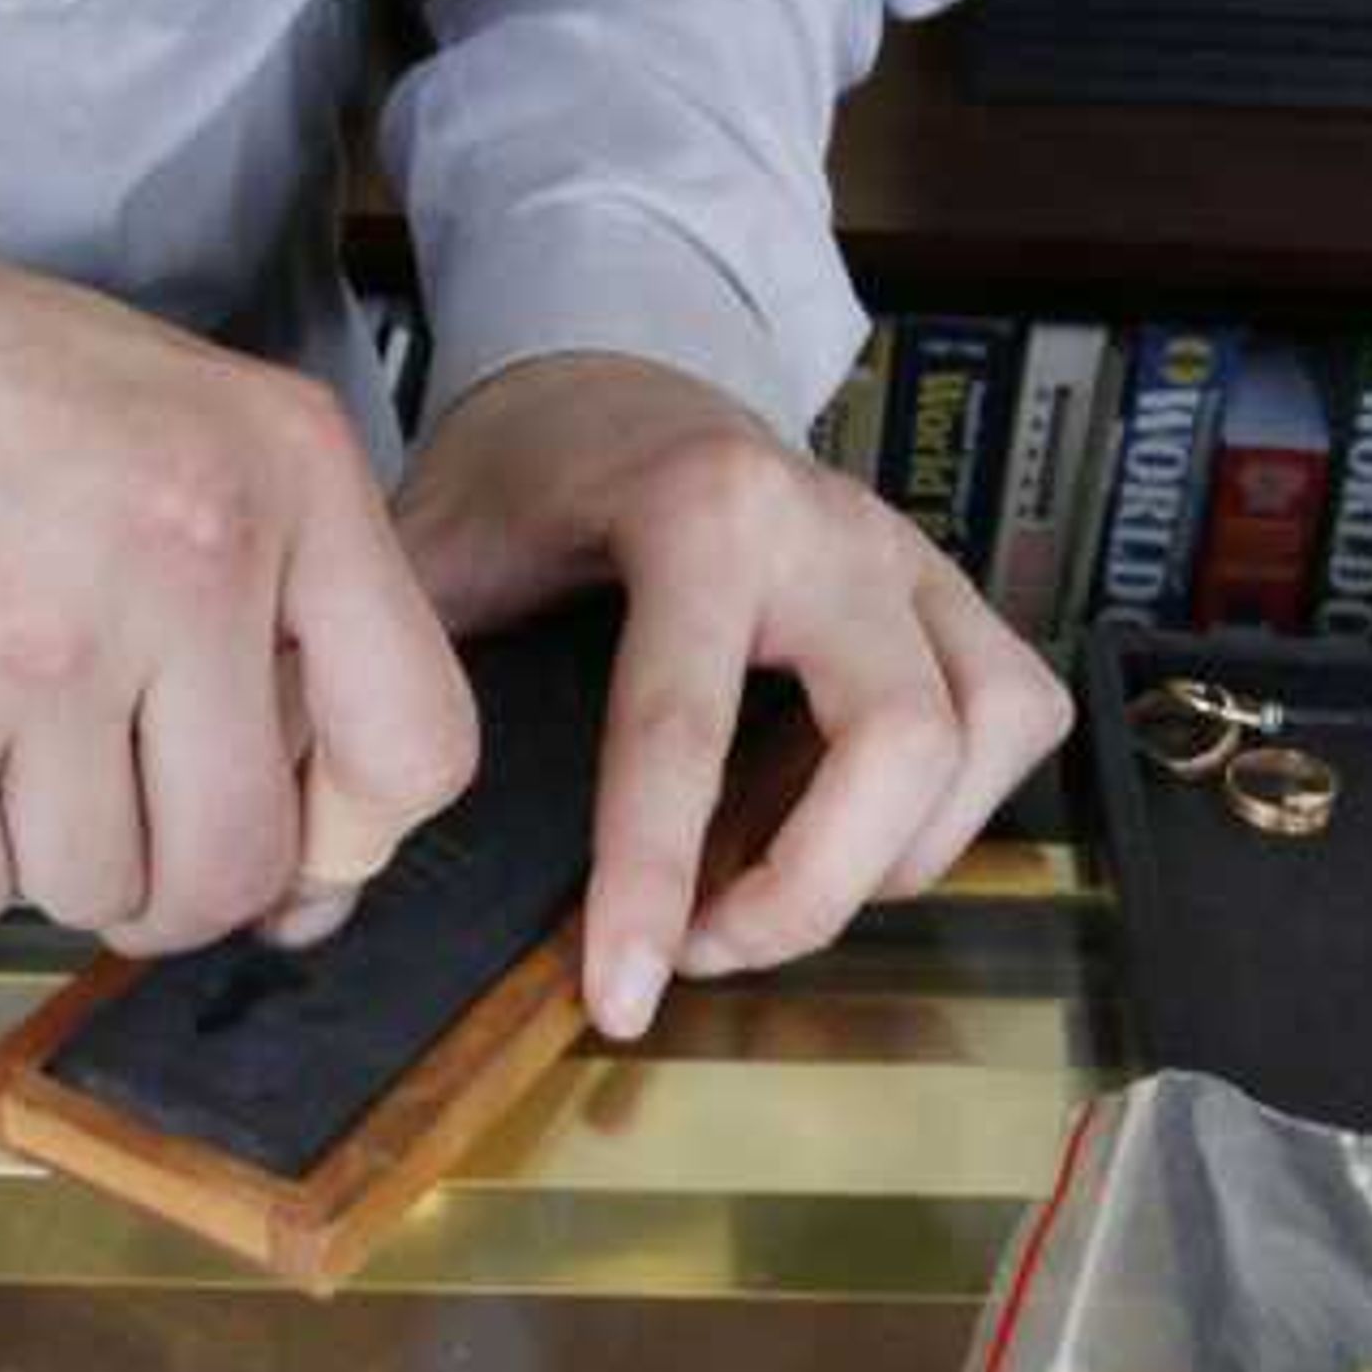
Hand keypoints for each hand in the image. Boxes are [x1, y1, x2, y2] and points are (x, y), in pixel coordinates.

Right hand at [0, 254, 476, 947]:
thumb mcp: (175, 425)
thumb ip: (283, 608)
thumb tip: (327, 862)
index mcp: (281, 476)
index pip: (417, 748)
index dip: (352, 835)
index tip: (298, 839)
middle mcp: (182, 565)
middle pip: (243, 865)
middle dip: (176, 880)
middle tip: (103, 807)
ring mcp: (36, 661)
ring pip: (100, 892)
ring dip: (42, 848)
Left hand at [390, 351, 1070, 1037]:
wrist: (605, 375)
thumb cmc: (525, 478)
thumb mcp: (434, 558)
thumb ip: (405, 682)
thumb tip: (356, 849)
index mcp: (698, 510)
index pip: (686, 726)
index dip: (653, 882)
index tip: (623, 997)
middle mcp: (832, 524)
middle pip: (898, 745)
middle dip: (808, 891)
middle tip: (701, 950)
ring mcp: (910, 555)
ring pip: (983, 739)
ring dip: (887, 860)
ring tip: (764, 891)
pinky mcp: (953, 592)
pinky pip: (1015, 718)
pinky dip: (950, 810)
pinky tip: (846, 828)